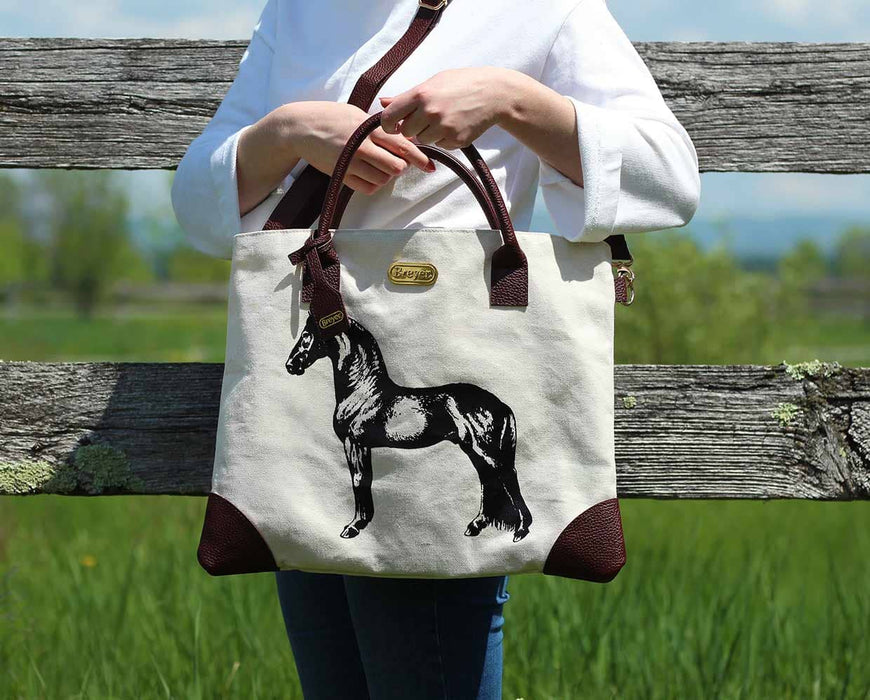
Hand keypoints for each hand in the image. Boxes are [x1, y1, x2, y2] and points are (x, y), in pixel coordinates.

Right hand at [279, 101, 435, 194]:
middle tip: (396, 162)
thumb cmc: (330, 117)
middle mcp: (361, 146)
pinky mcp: (341, 175)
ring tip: (379, 165)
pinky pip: (368, 188)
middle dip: (401, 166)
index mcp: (367, 127)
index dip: (419, 157)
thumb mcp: (356, 113)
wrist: (299, 128)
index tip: (430, 166)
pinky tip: (370, 175)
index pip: (401, 144)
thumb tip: (404, 136)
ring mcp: (350, 162)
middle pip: (396, 166)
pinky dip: (374, 184)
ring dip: (386, 175)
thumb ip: (378, 126)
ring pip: (383, 179)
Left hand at [378, 67, 512, 149]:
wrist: (494, 94)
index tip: (393, 126)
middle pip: (407, 132)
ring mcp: (443, 128)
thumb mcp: (433, 82)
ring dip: (430, 133)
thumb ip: (406, 96)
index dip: (388, 125)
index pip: (390, 117)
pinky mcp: (456, 140)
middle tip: (426, 118)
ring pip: (424, 140)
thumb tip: (382, 102)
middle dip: (413, 128)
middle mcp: (430, 112)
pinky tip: (456, 125)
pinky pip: (440, 146)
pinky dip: (445, 139)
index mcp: (421, 94)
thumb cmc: (462, 83)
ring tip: (445, 119)